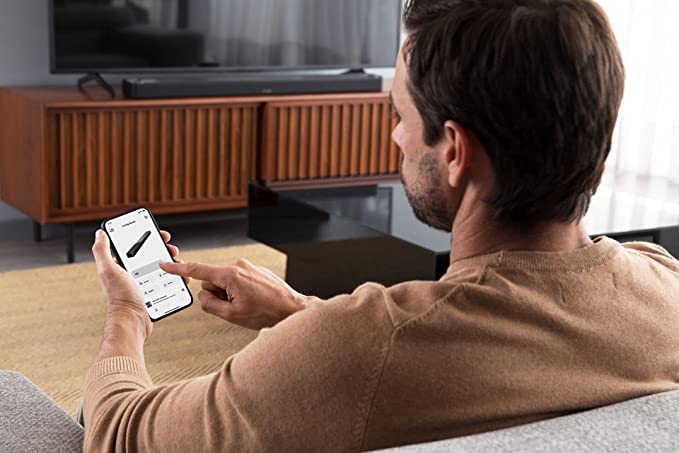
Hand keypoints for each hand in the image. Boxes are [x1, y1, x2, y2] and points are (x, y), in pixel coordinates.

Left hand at [91, 229, 183, 337]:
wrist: (132, 321)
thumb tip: (100, 234)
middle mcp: (131, 274)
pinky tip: (179, 278)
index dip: (147, 237)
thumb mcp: (109, 270)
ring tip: (178, 264)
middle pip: (151, 255)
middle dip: (163, 250)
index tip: (159, 234)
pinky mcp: (152, 293)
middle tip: (171, 250)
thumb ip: (102, 251)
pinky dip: (174, 278)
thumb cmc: (119, 297)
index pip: (135, 245)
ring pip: (161, 268)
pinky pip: (166, 282)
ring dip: (171, 264)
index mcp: (121, 265)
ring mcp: (142, 284)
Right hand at [160, 258, 306, 329]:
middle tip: (236, 306)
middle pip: (213, 280)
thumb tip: (202, 295)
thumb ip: (209, 304)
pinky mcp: (255, 269)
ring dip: (230, 293)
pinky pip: (238, 280)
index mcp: (230, 275)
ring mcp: (248, 266)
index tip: (166, 264)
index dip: (179, 268)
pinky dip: (240, 290)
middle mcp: (239, 266)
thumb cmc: (266, 313)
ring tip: (248, 303)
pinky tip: (254, 300)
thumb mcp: (231, 315)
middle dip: (218, 294)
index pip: (198, 270)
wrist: (292, 309)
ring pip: (226, 281)